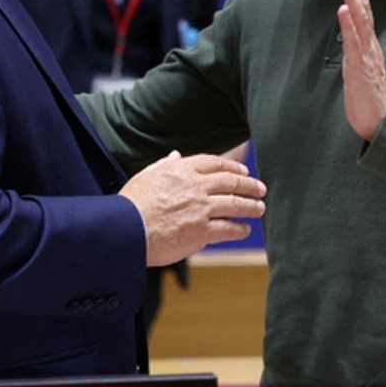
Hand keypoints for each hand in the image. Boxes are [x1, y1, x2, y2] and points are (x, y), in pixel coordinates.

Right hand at [118, 151, 266, 266]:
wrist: (124, 231)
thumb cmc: (130, 205)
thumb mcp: (145, 176)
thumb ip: (164, 165)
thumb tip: (176, 155)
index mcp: (182, 170)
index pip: (216, 164)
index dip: (234, 168)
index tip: (244, 172)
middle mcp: (196, 186)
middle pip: (232, 182)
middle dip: (250, 186)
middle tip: (260, 189)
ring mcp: (201, 208)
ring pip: (236, 204)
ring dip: (251, 206)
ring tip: (259, 208)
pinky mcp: (202, 231)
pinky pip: (228, 228)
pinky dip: (239, 229)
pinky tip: (244, 229)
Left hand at [335, 0, 385, 140]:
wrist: (380, 122)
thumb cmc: (369, 98)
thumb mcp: (359, 69)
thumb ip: (356, 51)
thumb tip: (348, 35)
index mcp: (368, 45)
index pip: (362, 11)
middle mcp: (369, 45)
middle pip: (362, 8)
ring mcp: (366, 55)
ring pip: (360, 19)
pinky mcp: (360, 67)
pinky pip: (354, 42)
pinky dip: (348, 24)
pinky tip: (343, 9)